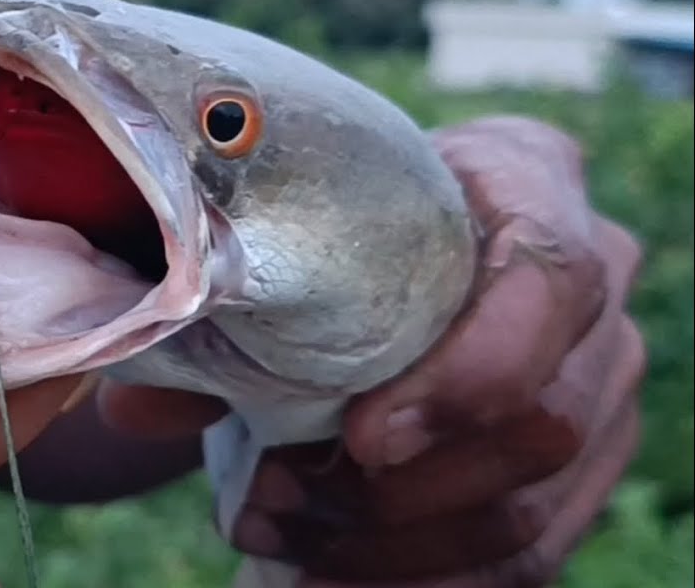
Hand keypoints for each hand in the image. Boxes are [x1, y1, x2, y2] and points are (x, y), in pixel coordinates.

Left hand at [100, 117, 645, 586]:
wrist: (373, 252)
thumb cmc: (333, 227)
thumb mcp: (286, 238)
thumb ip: (212, 314)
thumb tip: (132, 406)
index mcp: (528, 179)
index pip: (550, 276)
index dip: (468, 372)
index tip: (361, 438)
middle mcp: (590, 285)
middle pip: (542, 421)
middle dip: (398, 491)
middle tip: (278, 496)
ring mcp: (594, 383)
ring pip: (527, 508)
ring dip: (389, 545)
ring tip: (278, 532)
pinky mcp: (575, 465)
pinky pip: (523, 555)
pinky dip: (414, 578)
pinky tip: (320, 576)